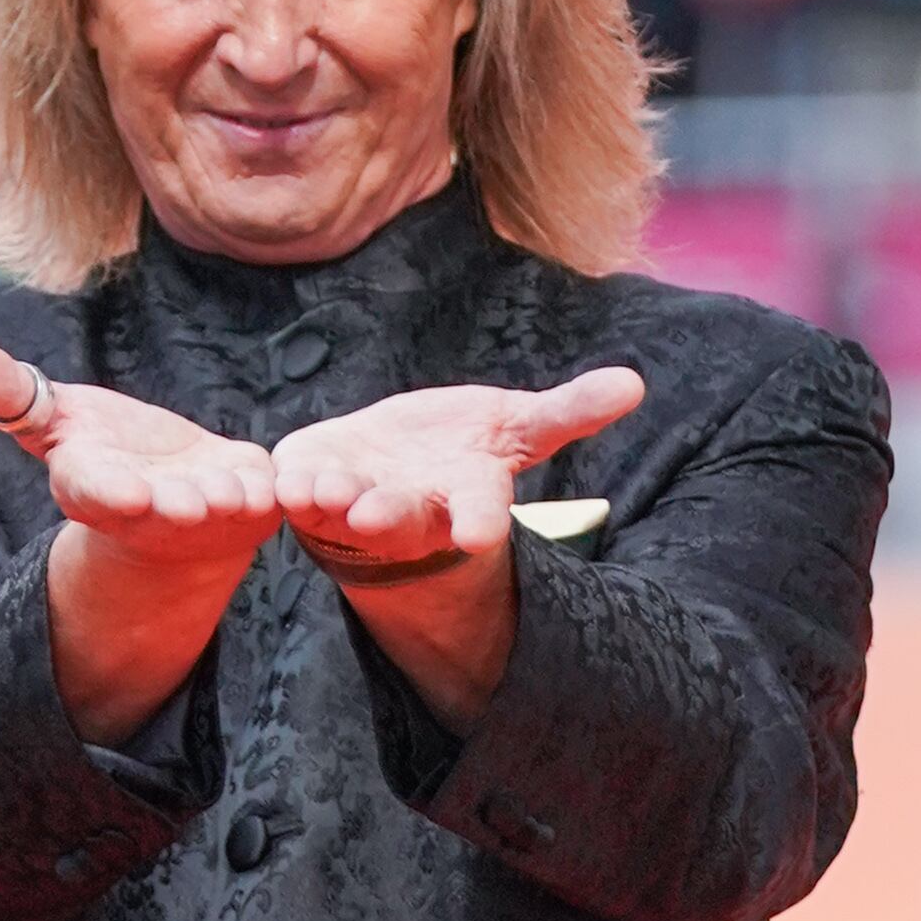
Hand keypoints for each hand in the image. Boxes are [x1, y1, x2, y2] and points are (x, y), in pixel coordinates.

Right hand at [0, 334, 281, 744]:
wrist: (181, 507)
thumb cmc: (111, 455)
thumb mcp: (55, 419)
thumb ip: (6, 389)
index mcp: (95, 487)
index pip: (92, 489)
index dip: (104, 489)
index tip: (115, 489)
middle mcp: (149, 509)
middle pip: (154, 506)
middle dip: (165, 504)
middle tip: (182, 502)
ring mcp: (203, 512)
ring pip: (212, 507)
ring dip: (219, 502)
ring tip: (229, 494)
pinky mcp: (253, 505)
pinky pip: (265, 498)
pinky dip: (270, 492)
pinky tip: (272, 486)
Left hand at [271, 367, 643, 727]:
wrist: (390, 466)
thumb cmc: (458, 451)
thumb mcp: (515, 427)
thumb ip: (567, 412)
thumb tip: (634, 384)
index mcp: (463, 497)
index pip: (479, 513)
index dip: (479, 522)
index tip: (480, 536)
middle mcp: (409, 509)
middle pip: (404, 518)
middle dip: (391, 517)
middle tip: (377, 516)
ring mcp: (354, 502)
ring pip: (344, 509)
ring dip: (335, 501)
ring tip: (327, 492)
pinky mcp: (310, 481)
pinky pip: (298, 489)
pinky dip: (293, 484)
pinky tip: (286, 476)